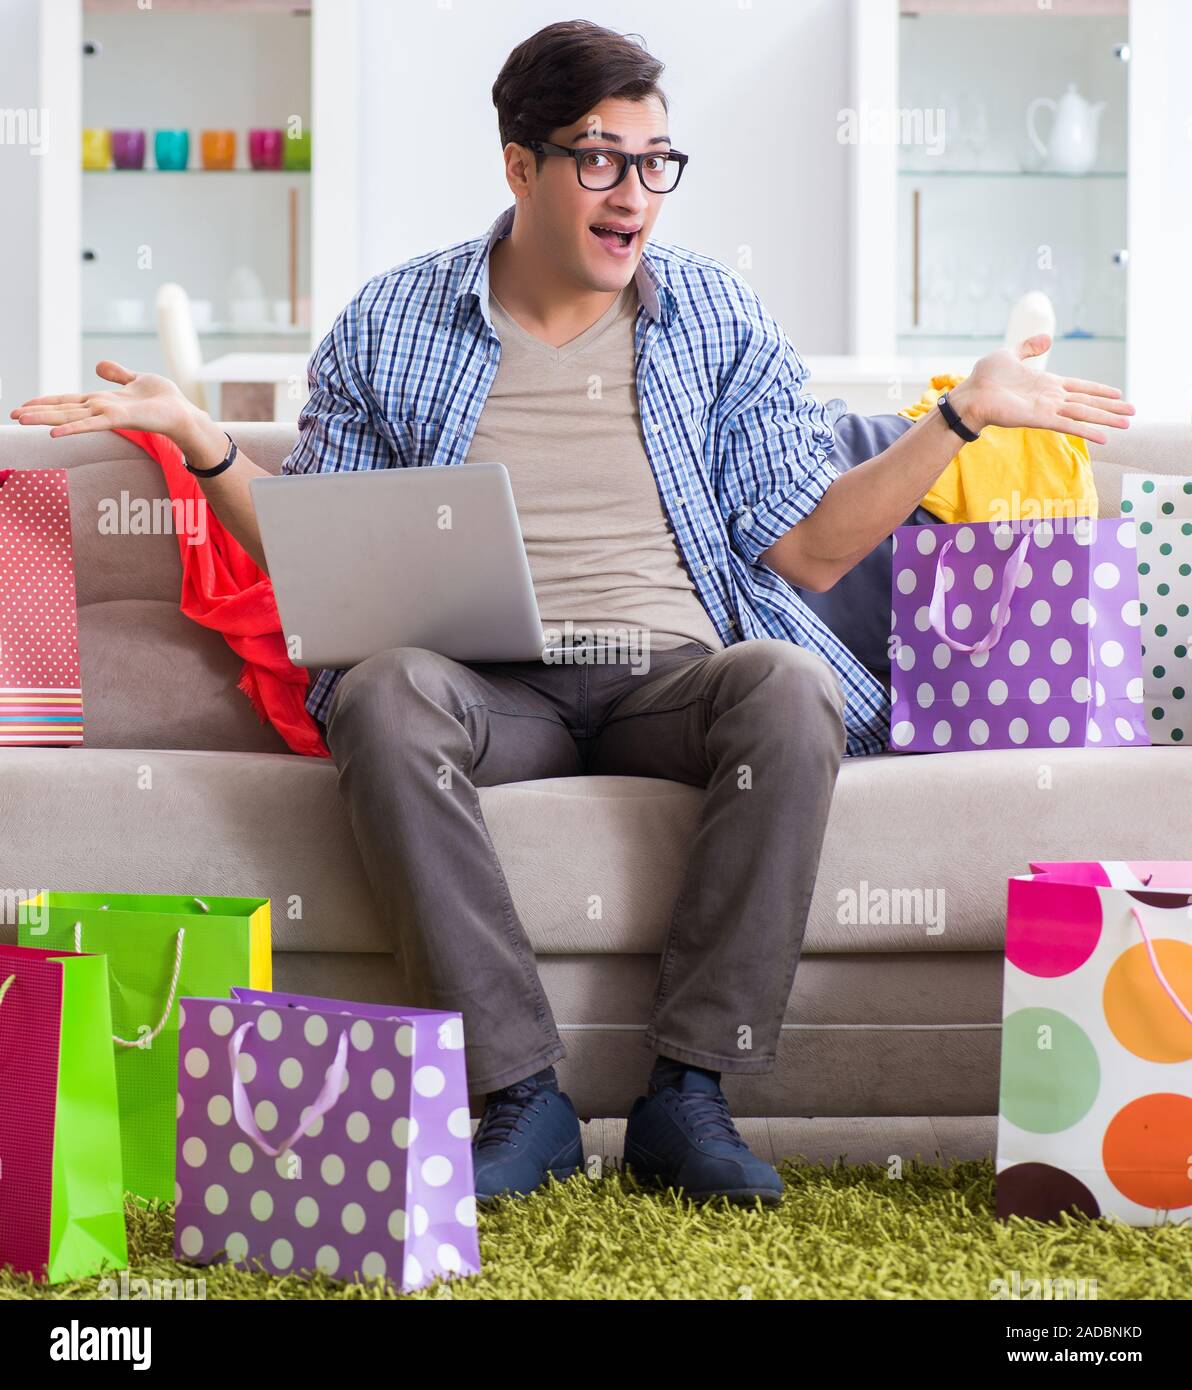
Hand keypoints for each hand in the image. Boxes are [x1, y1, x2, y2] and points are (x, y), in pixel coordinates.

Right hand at [10, 360, 200, 445]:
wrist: (184, 414)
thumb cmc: (164, 400)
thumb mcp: (136, 380)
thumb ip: (117, 374)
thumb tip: (97, 365)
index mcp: (102, 401)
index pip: (67, 400)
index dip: (46, 402)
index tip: (24, 405)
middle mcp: (101, 409)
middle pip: (62, 409)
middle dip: (37, 412)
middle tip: (11, 416)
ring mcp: (108, 414)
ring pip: (70, 416)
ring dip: (45, 419)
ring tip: (21, 420)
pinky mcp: (120, 418)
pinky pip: (92, 424)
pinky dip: (73, 428)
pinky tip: (55, 434)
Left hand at [952, 334, 1133, 445]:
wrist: (970, 395)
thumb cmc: (986, 378)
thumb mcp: (1010, 355)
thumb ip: (1030, 348)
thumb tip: (1048, 338)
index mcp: (1047, 384)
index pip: (1079, 387)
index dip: (1099, 390)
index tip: (1118, 393)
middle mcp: (1051, 398)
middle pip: (1088, 402)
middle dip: (1110, 407)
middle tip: (1132, 412)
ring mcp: (1047, 409)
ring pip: (1084, 414)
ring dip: (1106, 419)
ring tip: (1127, 424)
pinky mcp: (1039, 419)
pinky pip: (1068, 425)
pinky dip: (1086, 430)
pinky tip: (1104, 437)